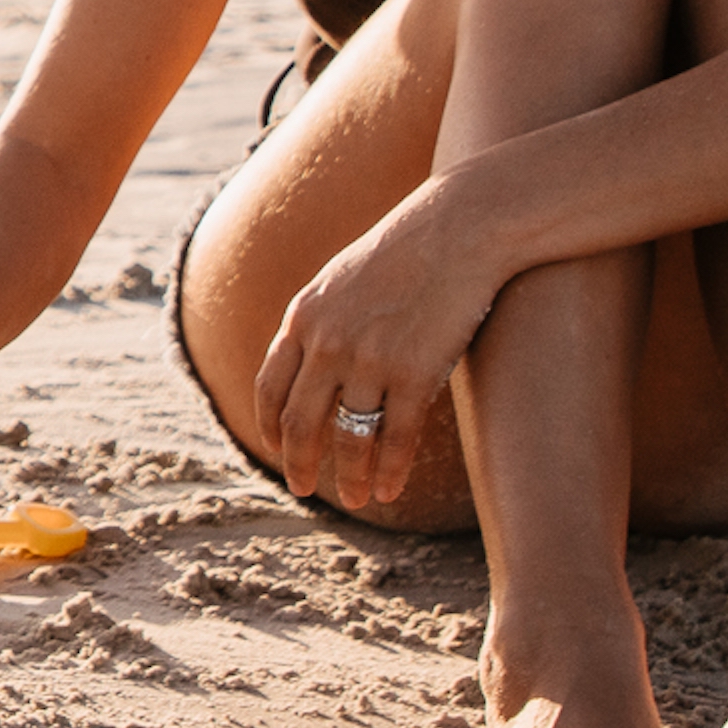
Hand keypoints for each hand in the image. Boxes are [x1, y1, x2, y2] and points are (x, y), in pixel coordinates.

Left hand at [250, 188, 503, 506]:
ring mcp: (369, 360)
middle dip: (299, 463)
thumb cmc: (405, 252)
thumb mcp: (341, 280)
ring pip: (349, 438)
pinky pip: (396, 438)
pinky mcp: (414, 373)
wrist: (457, 229)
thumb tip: (310, 366)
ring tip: (355, 499)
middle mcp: (327, 343)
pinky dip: (389, 470)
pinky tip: (389, 489)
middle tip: (303, 490)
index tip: (275, 450)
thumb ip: (318, 322)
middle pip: (301, 422)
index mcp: (303, 318)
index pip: (270, 387)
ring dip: (349, 477)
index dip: (269, 426)